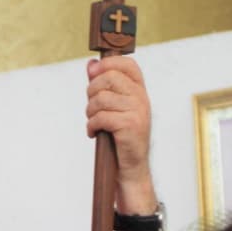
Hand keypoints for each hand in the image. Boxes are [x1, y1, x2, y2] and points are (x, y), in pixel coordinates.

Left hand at [85, 57, 154, 208]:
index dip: (108, 64)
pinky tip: (93, 132)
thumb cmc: (121, 135)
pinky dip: (91, 125)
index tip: (94, 73)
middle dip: (91, 91)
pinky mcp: (130, 125)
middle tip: (91, 107)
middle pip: (108, 78)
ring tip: (93, 121)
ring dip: (90, 112)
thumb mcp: (115, 107)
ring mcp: (137, 111)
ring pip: (101, 98)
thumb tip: (91, 64)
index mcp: (140, 90)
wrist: (131, 166)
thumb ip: (104, 85)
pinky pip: (101, 117)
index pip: (127, 64)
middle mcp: (141, 98)